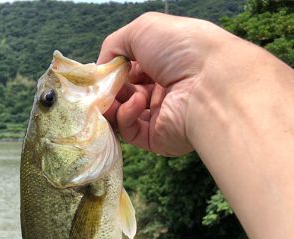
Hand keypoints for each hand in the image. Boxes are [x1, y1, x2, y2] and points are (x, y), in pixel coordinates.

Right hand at [97, 12, 235, 156]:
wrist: (209, 83)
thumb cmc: (180, 48)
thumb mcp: (142, 30)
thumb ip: (114, 45)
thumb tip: (100, 68)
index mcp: (165, 63)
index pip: (130, 70)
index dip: (113, 70)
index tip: (100, 72)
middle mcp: (163, 90)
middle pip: (124, 93)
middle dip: (110, 88)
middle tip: (103, 85)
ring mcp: (161, 116)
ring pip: (124, 115)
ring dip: (114, 103)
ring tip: (113, 95)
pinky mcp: (158, 139)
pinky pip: (132, 131)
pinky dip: (127, 116)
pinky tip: (137, 102)